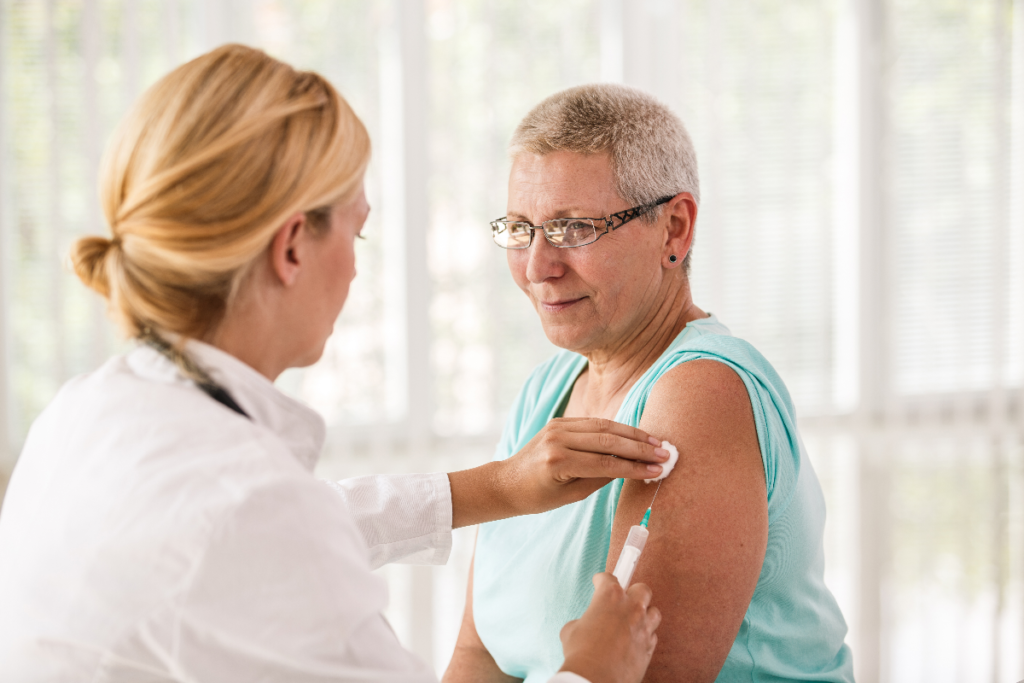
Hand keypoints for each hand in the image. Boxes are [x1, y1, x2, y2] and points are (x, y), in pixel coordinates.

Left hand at [498, 418, 668, 516]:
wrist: (508, 482)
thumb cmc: (538, 497)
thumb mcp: (571, 496)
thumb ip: (601, 479)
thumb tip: (632, 468)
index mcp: (558, 462)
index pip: (606, 463)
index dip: (635, 467)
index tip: (658, 470)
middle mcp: (558, 439)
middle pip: (608, 440)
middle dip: (640, 448)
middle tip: (665, 454)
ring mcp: (558, 427)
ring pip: (604, 426)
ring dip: (632, 434)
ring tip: (656, 443)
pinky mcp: (560, 421)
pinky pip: (594, 423)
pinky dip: (616, 428)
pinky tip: (635, 435)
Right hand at [560, 573, 660, 682]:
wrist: (595, 679)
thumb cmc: (581, 653)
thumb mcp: (571, 630)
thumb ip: (583, 621)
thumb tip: (586, 626)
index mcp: (610, 597)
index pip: (608, 578)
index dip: (601, 580)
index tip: (599, 582)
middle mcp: (631, 607)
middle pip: (642, 589)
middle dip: (633, 592)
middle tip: (623, 600)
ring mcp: (643, 627)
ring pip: (654, 611)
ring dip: (644, 614)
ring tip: (633, 620)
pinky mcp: (649, 647)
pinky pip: (652, 635)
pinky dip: (644, 636)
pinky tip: (634, 640)